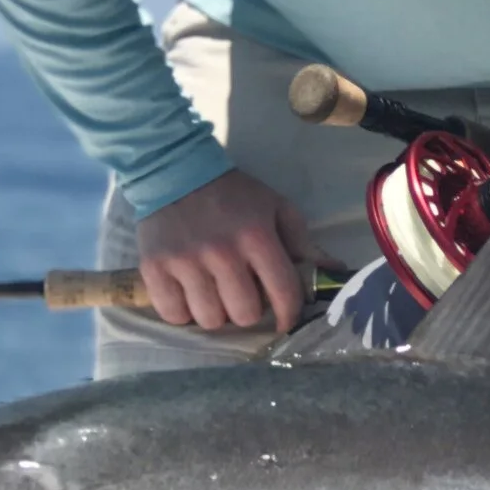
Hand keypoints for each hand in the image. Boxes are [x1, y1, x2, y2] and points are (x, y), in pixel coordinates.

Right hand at [134, 168, 321, 332]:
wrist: (175, 170)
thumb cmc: (233, 195)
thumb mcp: (275, 208)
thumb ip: (303, 242)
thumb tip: (335, 270)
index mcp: (256, 237)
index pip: (283, 293)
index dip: (289, 315)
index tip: (285, 319)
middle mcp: (221, 253)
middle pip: (244, 314)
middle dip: (249, 311)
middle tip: (242, 296)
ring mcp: (184, 262)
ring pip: (210, 319)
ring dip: (216, 313)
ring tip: (214, 295)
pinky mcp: (154, 268)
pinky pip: (174, 315)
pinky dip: (183, 312)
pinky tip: (189, 295)